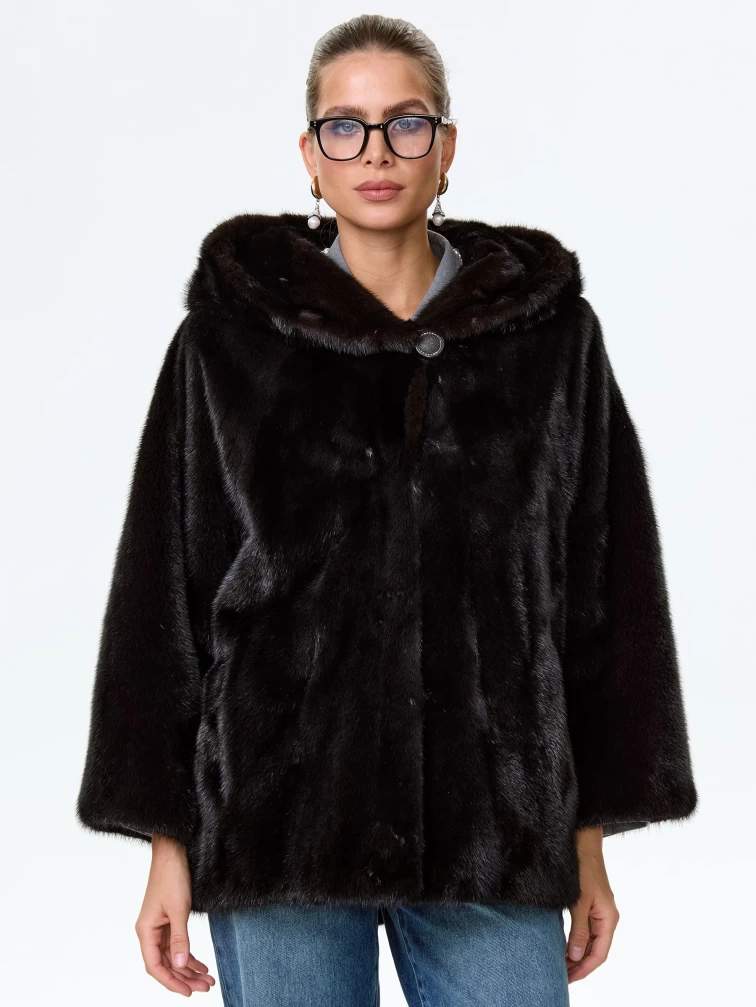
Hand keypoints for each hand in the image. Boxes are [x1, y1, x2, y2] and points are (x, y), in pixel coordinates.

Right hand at [134, 833, 215, 995]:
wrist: (173, 850)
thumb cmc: (172, 875)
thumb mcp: (179, 908)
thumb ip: (180, 938)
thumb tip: (182, 964)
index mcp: (145, 930)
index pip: (155, 966)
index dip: (171, 982)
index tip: (188, 992)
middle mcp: (150, 931)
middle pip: (166, 964)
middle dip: (185, 977)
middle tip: (205, 987)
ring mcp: (159, 926)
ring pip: (173, 956)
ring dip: (189, 968)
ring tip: (207, 978)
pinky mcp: (168, 919)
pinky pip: (177, 944)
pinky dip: (189, 954)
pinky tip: (201, 964)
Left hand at [565, 826, 619, 982]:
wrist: (583, 841)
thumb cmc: (583, 867)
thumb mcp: (579, 901)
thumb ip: (578, 930)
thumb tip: (576, 956)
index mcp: (609, 918)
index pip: (599, 954)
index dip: (584, 969)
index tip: (569, 978)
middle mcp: (606, 917)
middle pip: (596, 949)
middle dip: (580, 965)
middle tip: (562, 976)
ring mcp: (598, 911)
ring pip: (590, 940)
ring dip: (577, 954)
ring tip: (562, 966)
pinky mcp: (590, 904)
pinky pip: (585, 929)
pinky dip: (576, 940)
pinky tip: (565, 946)